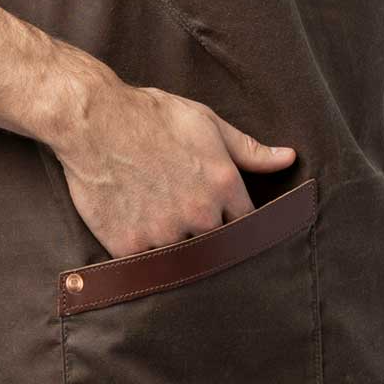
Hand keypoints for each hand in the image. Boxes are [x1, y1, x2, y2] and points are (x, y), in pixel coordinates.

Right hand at [48, 77, 297, 259]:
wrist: (94, 121)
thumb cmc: (152, 116)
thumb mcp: (206, 123)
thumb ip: (249, 149)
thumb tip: (289, 158)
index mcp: (223, 185)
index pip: (248, 226)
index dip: (238, 227)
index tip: (228, 224)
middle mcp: (199, 214)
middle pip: (218, 248)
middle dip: (210, 241)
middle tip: (192, 228)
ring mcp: (164, 234)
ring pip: (184, 260)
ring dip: (178, 251)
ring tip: (165, 233)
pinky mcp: (130, 247)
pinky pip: (148, 266)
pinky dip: (147, 257)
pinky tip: (140, 238)